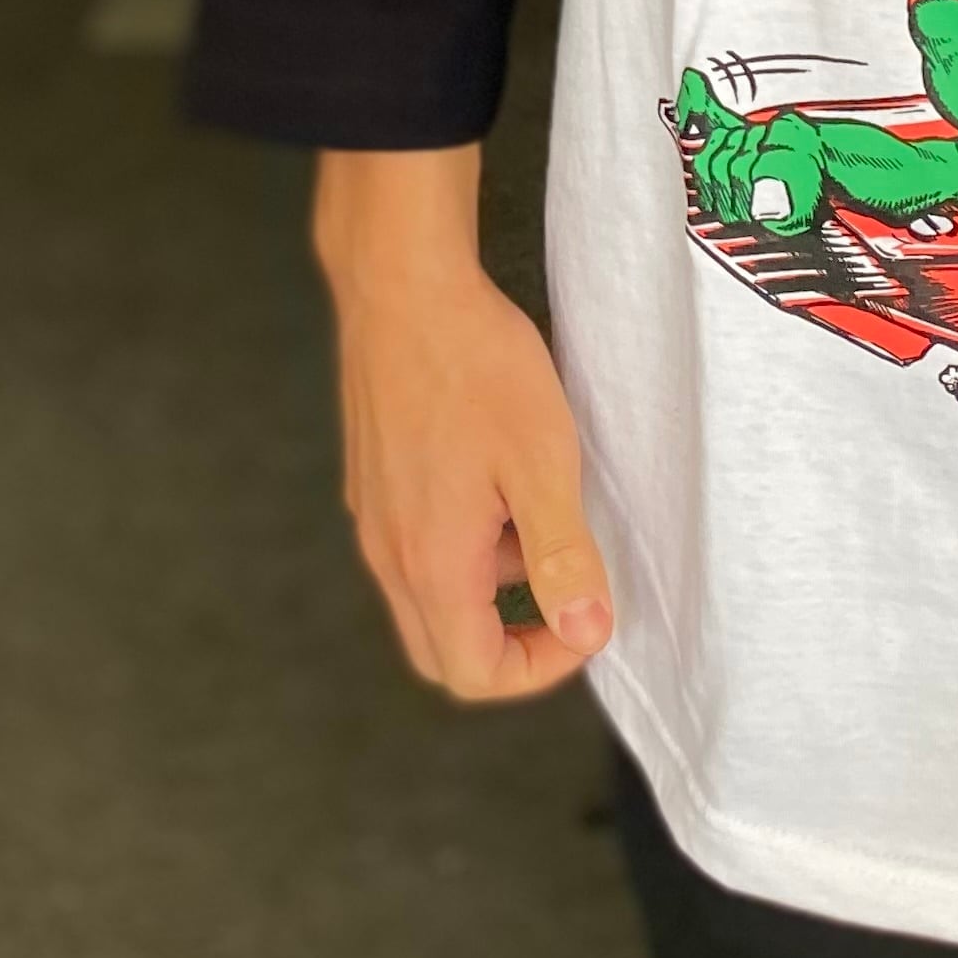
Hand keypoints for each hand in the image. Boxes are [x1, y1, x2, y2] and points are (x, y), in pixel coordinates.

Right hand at [314, 145, 613, 704]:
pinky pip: (414, 544)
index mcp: (430, 562)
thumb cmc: (473, 364)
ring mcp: (372, 514)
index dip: (540, 667)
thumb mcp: (542, 462)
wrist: (402, 284)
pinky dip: (463, 541)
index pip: (473, 673)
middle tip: (564, 593)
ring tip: (536, 508)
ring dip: (490, 584)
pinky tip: (497, 473)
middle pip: (442, 649)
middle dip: (510, 643)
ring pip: (428, 595)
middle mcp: (388, 551)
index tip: (584, 616)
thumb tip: (586, 631)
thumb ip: (563, 558)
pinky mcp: (371, 478)